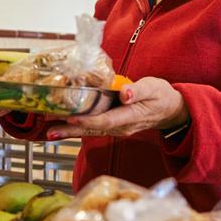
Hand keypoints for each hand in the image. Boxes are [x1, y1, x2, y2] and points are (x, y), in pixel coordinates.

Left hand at [46, 77, 187, 138]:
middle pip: (93, 130)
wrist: (171, 111)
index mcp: (131, 117)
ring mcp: (117, 128)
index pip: (106, 120)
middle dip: (70, 130)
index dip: (88, 120)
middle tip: (50, 131)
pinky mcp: (113, 125)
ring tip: (50, 132)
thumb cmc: (162, 97)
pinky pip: (93, 128)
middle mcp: (121, 127)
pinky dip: (78, 128)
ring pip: (91, 131)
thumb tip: (124, 94)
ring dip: (70, 131)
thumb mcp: (154, 88)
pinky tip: (64, 126)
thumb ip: (139, 91)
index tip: (72, 117)